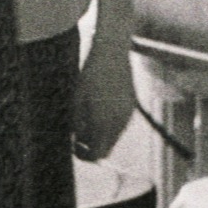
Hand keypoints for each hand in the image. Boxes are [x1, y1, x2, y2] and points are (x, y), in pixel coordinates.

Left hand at [74, 41, 135, 161]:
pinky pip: (120, 126)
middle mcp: (119, 122)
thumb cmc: (90, 73)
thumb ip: (77, 124)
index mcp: (104, 121)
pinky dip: (109, 126)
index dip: (84, 155)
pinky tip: (100, 110)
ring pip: (114, 138)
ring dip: (101, 136)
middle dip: (92, 147)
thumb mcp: (77, 99)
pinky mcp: (132, 107)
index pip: (97, 154)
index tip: (75, 147)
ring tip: (88, 119)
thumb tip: (78, 140)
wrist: (112, 52)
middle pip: (107, 149)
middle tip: (79, 137)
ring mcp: (127, 115)